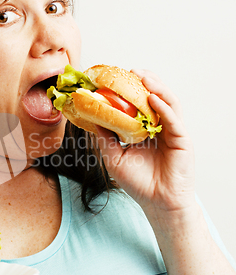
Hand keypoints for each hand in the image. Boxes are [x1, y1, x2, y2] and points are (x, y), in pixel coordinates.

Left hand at [95, 69, 195, 218]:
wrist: (157, 204)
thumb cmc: (138, 183)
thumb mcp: (114, 157)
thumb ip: (105, 138)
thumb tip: (92, 118)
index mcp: (145, 130)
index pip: (139, 104)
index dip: (131, 90)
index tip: (116, 78)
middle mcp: (160, 127)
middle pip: (156, 98)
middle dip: (145, 82)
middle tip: (132, 70)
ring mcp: (172, 132)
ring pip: (168, 103)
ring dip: (157, 88)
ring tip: (144, 77)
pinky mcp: (182, 140)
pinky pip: (173, 119)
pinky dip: (164, 107)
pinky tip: (153, 98)